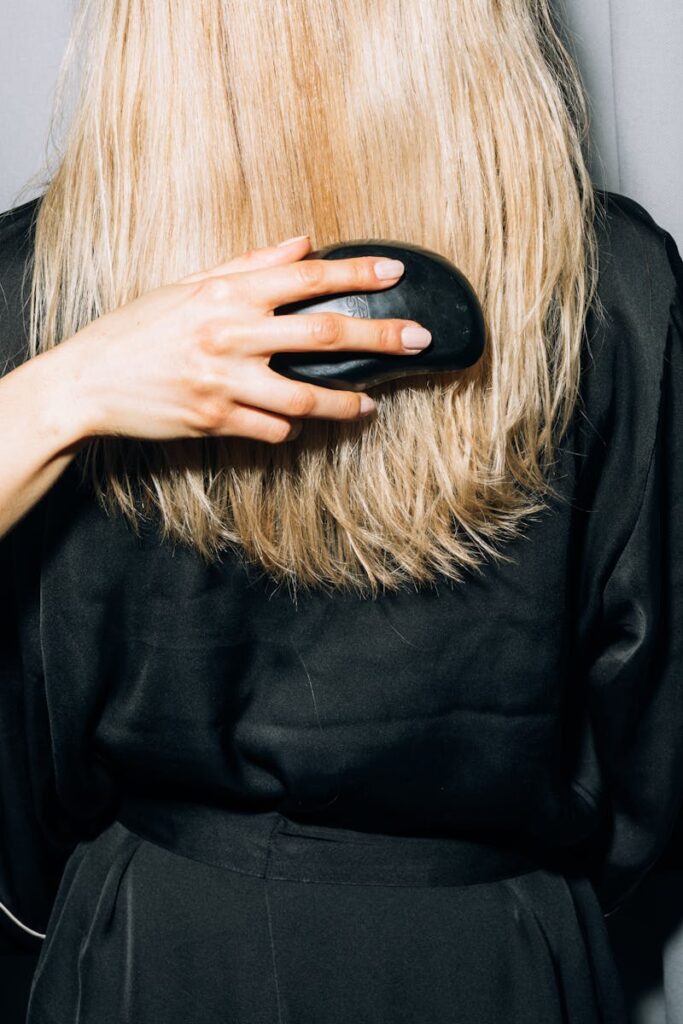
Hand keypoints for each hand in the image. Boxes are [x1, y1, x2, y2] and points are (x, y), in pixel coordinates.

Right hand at [56, 235, 430, 444]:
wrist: (88, 381)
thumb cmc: (137, 329)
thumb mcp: (188, 285)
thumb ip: (249, 265)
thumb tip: (303, 242)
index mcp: (226, 294)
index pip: (306, 277)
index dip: (356, 272)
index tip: (395, 270)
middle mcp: (231, 335)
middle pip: (323, 333)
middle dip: (380, 334)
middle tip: (419, 339)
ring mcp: (225, 382)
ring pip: (306, 397)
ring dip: (346, 402)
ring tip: (371, 404)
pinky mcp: (216, 421)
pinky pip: (271, 429)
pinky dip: (289, 428)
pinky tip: (297, 425)